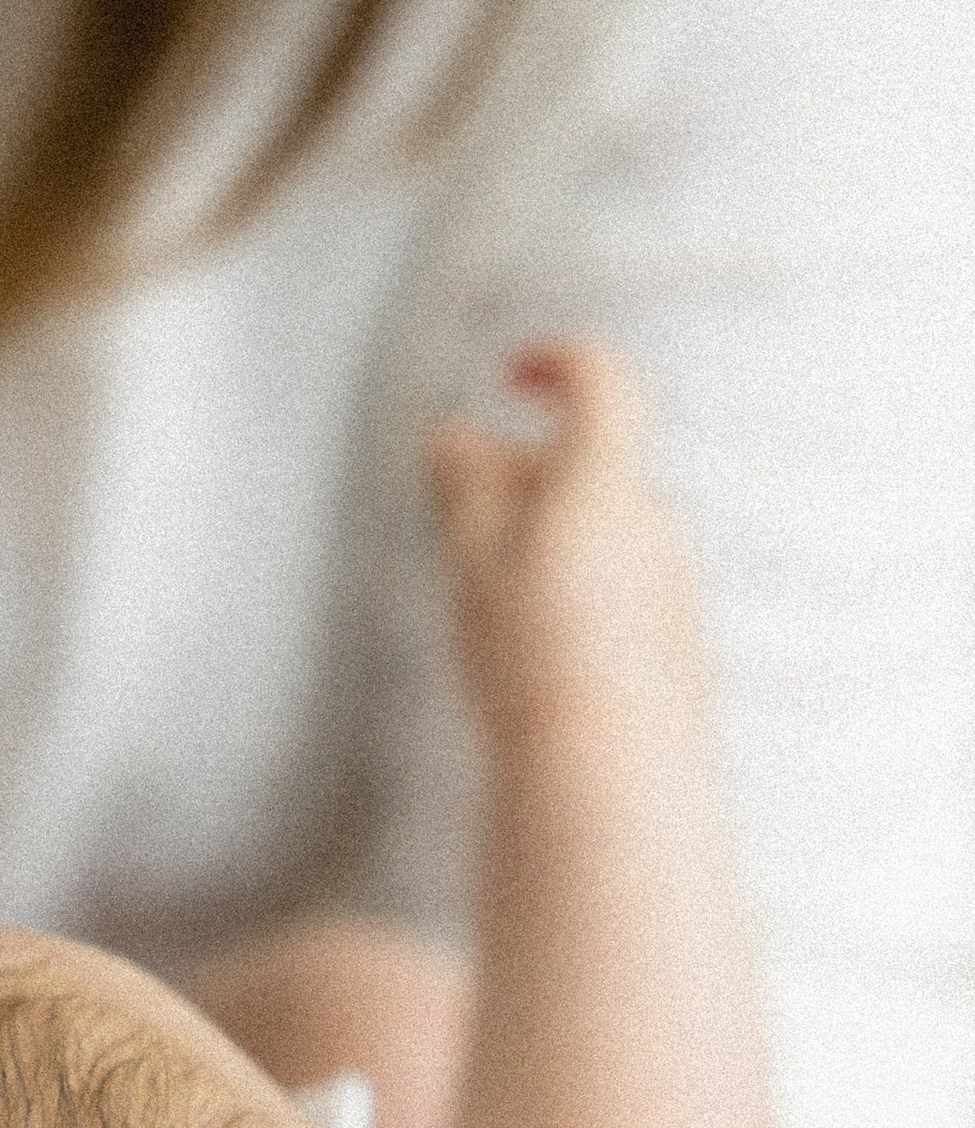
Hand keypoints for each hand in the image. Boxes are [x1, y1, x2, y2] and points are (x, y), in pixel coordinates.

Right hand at [426, 339, 704, 741]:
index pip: (598, 380)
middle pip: (590, 462)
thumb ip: (467, 490)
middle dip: (525, 470)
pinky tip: (532, 647)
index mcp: (603, 481)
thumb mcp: (475, 561)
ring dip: (546, 534)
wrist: (606, 765)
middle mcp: (651, 519)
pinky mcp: (671, 633)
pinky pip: (617, 583)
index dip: (553, 362)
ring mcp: (669, 578)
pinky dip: (573, 585)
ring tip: (488, 594)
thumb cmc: (534, 657)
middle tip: (462, 509)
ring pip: (601, 528)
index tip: (511, 373)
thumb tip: (455, 436)